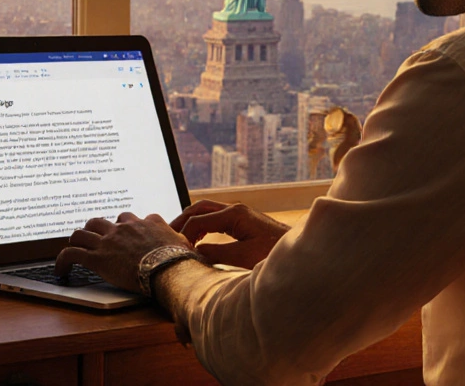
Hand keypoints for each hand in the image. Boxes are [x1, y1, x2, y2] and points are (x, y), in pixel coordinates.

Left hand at [54, 213, 190, 292]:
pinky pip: (71, 253)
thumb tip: (191, 245)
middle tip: (95, 239)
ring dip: (77, 239)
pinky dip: (63, 260)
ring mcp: (110, 241)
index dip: (126, 228)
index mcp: (146, 223)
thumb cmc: (180, 260)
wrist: (169, 268)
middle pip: (103, 220)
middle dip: (96, 228)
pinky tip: (61, 268)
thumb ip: (181, 241)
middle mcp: (125, 228)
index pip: (131, 219)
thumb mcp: (185, 244)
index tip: (125, 236)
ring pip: (83, 232)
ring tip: (75, 247)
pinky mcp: (97, 258)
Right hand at [170, 200, 289, 269]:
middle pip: (199, 208)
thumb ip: (216, 253)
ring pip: (207, 211)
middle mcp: (235, 209)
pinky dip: (202, 225)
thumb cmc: (273, 254)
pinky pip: (216, 218)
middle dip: (181, 220)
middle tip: (165, 235)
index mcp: (234, 214)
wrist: (299, 253)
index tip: (175, 249)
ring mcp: (239, 213)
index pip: (199, 220)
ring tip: (177, 237)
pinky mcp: (243, 221)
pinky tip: (197, 239)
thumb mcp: (243, 257)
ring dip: (191, 221)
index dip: (184, 234)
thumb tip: (194, 252)